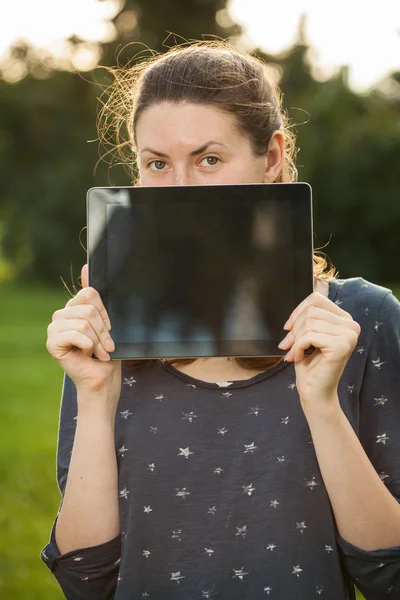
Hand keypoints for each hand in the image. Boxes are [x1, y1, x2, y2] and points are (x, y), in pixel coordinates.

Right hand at [46, 264, 121, 403]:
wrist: (103, 378)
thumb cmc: (106, 352)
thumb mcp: (106, 321)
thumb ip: (95, 297)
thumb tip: (85, 265)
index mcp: (74, 307)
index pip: (89, 293)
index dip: (104, 312)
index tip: (110, 328)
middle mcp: (62, 314)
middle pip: (88, 309)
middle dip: (103, 330)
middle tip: (107, 345)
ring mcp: (54, 328)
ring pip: (83, 322)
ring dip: (97, 341)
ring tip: (99, 352)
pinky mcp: (52, 342)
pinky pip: (76, 334)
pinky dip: (88, 346)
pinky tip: (87, 354)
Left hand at [278, 292, 360, 407]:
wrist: (314, 392)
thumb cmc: (310, 365)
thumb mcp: (307, 335)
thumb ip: (306, 318)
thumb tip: (296, 311)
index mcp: (344, 319)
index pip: (316, 299)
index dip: (297, 311)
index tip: (289, 328)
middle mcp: (351, 325)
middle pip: (311, 311)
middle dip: (294, 328)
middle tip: (288, 345)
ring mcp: (349, 335)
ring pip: (309, 323)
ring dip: (295, 339)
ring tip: (294, 353)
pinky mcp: (341, 346)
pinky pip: (309, 336)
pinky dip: (297, 347)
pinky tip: (298, 358)